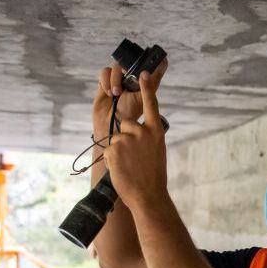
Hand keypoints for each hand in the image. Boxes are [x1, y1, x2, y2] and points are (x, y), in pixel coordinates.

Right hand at [93, 59, 168, 131]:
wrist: (112, 124)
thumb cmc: (130, 113)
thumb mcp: (145, 97)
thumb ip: (152, 81)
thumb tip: (164, 62)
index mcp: (143, 79)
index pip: (145, 62)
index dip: (147, 57)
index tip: (151, 53)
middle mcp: (130, 76)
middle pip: (129, 60)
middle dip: (128, 67)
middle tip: (127, 75)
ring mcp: (118, 78)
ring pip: (116, 65)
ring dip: (115, 78)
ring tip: (116, 93)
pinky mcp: (105, 81)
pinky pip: (105, 72)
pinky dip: (106, 81)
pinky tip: (110, 93)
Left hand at [104, 70, 166, 210]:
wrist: (147, 195)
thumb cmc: (153, 176)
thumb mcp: (156, 151)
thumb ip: (147, 137)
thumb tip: (137, 132)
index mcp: (156, 131)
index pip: (151, 103)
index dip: (147, 87)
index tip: (143, 72)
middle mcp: (142, 131)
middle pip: (125, 123)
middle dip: (125, 136)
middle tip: (133, 157)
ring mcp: (127, 139)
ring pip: (116, 137)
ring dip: (118, 150)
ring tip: (129, 165)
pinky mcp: (114, 148)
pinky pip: (109, 149)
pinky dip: (113, 159)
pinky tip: (122, 169)